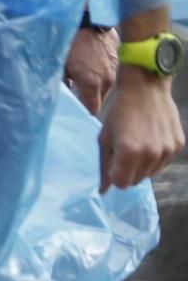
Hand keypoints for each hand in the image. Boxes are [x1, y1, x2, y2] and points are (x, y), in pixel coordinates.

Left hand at [64, 26, 118, 115]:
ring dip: (95, 86)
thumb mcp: (60, 64)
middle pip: (99, 100)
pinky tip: (91, 64)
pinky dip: (101, 73)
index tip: (74, 109)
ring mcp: (115, 70)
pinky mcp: (118, 60)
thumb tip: (64, 95)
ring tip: (82, 76)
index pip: (91, 110)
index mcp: (91, 84)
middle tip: (75, 92)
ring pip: (105, 87)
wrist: (88, 18)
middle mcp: (107, 81)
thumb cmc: (70, 40)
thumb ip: (63, 83)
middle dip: (88, 99)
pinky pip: (110, 73)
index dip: (82, 111)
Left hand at [98, 64, 184, 191]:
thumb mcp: (104, 136)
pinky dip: (155, 157)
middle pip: (136, 181)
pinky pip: (163, 163)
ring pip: (150, 174)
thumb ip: (104, 165)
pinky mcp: (178, 146)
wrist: (145, 89)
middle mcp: (151, 154)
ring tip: (137, 143)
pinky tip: (150, 139)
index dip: (114, 175)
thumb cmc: (119, 111)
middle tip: (123, 151)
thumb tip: (103, 191)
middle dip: (127, 171)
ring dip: (141, 165)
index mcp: (129, 151)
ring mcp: (167, 151)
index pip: (121, 184)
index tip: (112, 163)